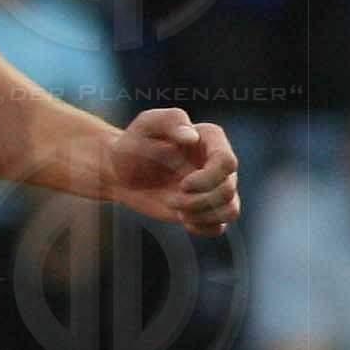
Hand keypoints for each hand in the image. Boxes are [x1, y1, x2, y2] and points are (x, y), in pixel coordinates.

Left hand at [107, 108, 239, 235]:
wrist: (119, 169)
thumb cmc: (133, 143)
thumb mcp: (146, 125)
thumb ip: (170, 121)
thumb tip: (191, 137)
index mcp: (211, 139)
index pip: (228, 163)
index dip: (208, 179)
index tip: (183, 185)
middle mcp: (218, 164)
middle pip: (228, 191)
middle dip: (197, 201)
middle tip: (171, 198)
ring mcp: (214, 188)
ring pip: (230, 211)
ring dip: (201, 216)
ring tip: (176, 208)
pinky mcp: (204, 209)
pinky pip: (219, 227)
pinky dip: (202, 228)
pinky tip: (182, 218)